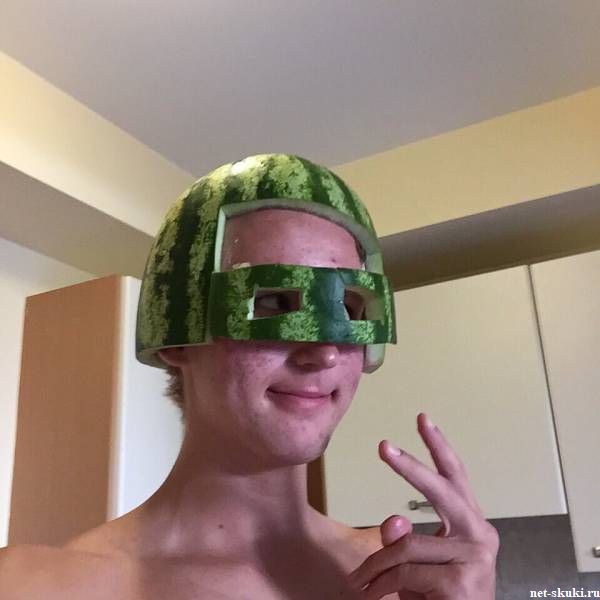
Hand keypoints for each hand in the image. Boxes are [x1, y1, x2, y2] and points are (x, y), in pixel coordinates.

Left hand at [347, 413, 498, 598]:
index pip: (455, 477)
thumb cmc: (438, 596)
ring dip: (376, 566)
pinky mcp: (460, 582)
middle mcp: (481, 536)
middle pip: (441, 490)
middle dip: (409, 466)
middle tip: (384, 446)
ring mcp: (475, 558)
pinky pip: (404, 571)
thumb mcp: (417, 562)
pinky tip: (374, 594)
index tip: (423, 419)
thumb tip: (393, 521)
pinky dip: (382, 584)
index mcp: (471, 525)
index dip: (439, 446)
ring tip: (359, 583)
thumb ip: (405, 537)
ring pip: (406, 544)